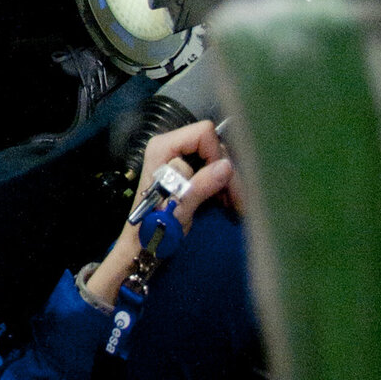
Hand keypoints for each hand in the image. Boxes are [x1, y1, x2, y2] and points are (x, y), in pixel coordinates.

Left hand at [79, 121, 234, 307]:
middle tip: (238, 201)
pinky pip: (213, 169)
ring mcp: (179, 158)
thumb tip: (226, 167)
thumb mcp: (179, 207)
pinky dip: (223, 185)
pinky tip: (227, 202)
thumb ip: (200, 185)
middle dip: (228, 172)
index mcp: (163, 147)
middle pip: (214, 146)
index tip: (222, 183)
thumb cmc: (154, 227)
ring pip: (217, 159)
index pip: (204, 134)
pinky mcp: (187, 171)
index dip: (216, 155)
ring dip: (229, 181)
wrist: (143, 245)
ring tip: (235, 205)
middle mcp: (171, 146)